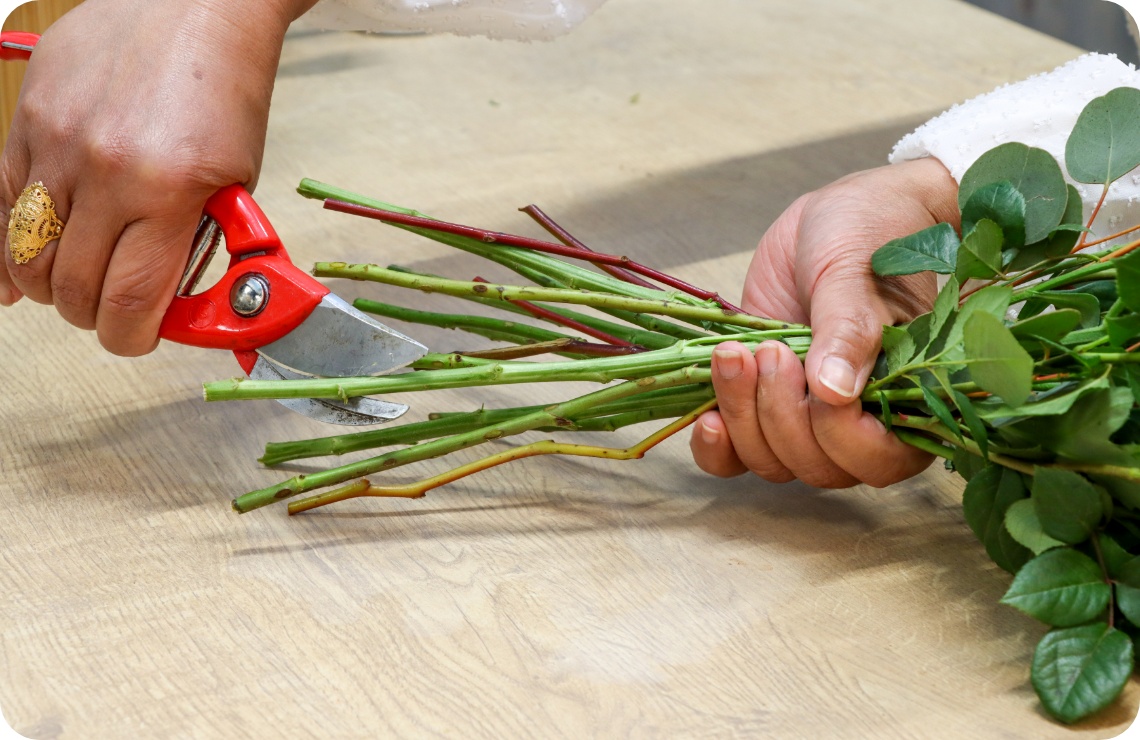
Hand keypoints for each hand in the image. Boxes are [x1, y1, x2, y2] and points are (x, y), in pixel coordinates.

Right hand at [0, 0, 317, 354]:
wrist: (193, 6)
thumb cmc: (225, 91)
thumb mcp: (236, 179)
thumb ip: (198, 240)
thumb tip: (168, 300)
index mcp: (167, 192)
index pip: (130, 299)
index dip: (130, 337)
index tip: (137, 337)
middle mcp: (104, 172)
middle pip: (71, 286)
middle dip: (93, 315)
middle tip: (112, 310)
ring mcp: (56, 144)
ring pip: (24, 253)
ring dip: (49, 286)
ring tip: (76, 286)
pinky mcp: (27, 120)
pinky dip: (4, 248)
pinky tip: (11, 277)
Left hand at [690, 157, 959, 487]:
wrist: (834, 216)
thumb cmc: (870, 234)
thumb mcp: (856, 272)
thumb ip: (849, 331)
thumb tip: (835, 393)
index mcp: (907, 399)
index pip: (876, 458)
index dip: (840, 435)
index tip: (811, 374)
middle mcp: (860, 423)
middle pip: (815, 466)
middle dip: (780, 414)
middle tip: (769, 350)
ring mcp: (807, 418)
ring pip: (771, 461)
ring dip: (743, 416)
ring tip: (734, 355)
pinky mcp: (761, 404)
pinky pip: (735, 454)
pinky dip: (717, 446)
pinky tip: (706, 416)